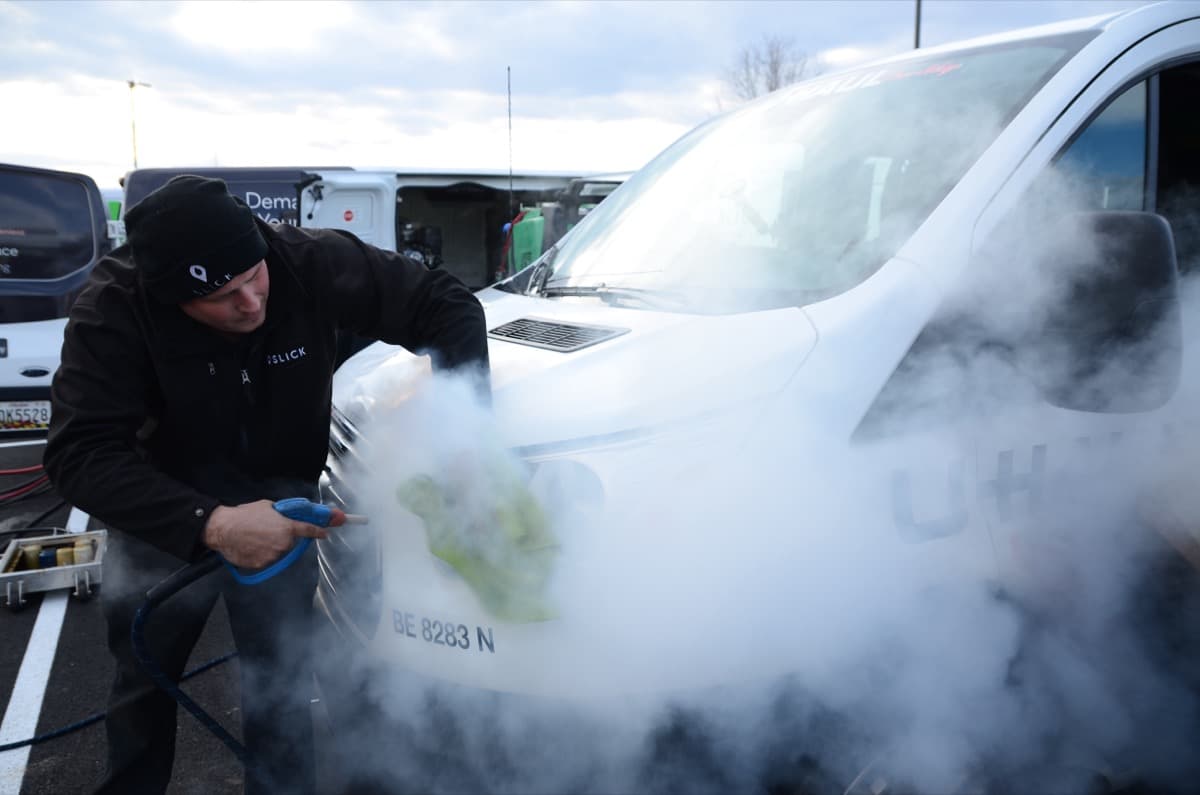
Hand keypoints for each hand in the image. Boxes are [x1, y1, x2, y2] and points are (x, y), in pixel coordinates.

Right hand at [202, 499, 329, 568]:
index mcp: (287, 527)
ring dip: (271, 546)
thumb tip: (290, 516)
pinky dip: (261, 554)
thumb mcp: (268, 507)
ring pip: (278, 551)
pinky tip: (250, 546)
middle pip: (290, 542)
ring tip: (255, 537)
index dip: (319, 531)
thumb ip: (283, 514)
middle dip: (282, 536)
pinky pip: (266, 559)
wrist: (223, 529)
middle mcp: (284, 544)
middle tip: (267, 530)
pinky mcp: (262, 565)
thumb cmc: (245, 515)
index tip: (325, 534)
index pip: (309, 530)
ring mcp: (273, 556)